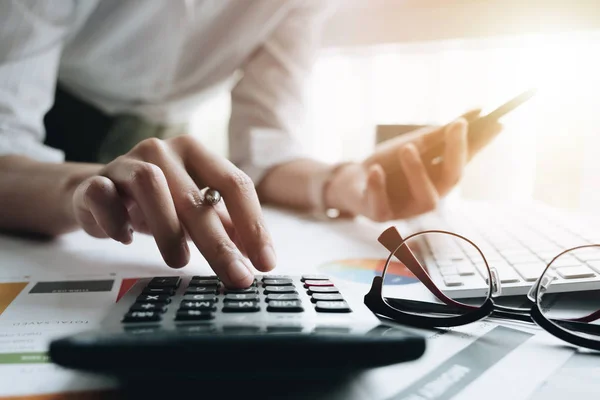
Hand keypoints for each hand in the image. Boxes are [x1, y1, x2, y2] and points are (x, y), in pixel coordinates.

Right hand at [71, 136, 275, 287]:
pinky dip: (115, 221)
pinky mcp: (94, 180)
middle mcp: (163, 151)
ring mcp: (126, 162)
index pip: (235, 183)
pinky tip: (125, 238)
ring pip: (150, 185)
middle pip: (196, 196)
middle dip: (219, 243)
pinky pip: (102, 195)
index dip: (253, 224)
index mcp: (196, 154)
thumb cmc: (157, 202)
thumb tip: (257, 256)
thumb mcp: (195, 210)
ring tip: (180, 261)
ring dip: (168, 228)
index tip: (264, 262)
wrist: (98, 193)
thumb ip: (225, 225)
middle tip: (235, 276)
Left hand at [325, 110, 501, 220]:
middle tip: (457, 125)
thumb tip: (478, 111)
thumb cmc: (387, 164)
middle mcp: (430, 195)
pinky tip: (375, 170)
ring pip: (425, 199)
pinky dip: (378, 187)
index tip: (497, 122)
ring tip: (408, 147)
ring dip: (418, 172)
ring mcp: (406, 209)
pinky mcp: (380, 215)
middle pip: (451, 180)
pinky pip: (381, 206)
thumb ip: (440, 133)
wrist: (351, 181)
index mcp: (439, 178)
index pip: (465, 159)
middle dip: (457, 153)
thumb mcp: (413, 144)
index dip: (481, 143)